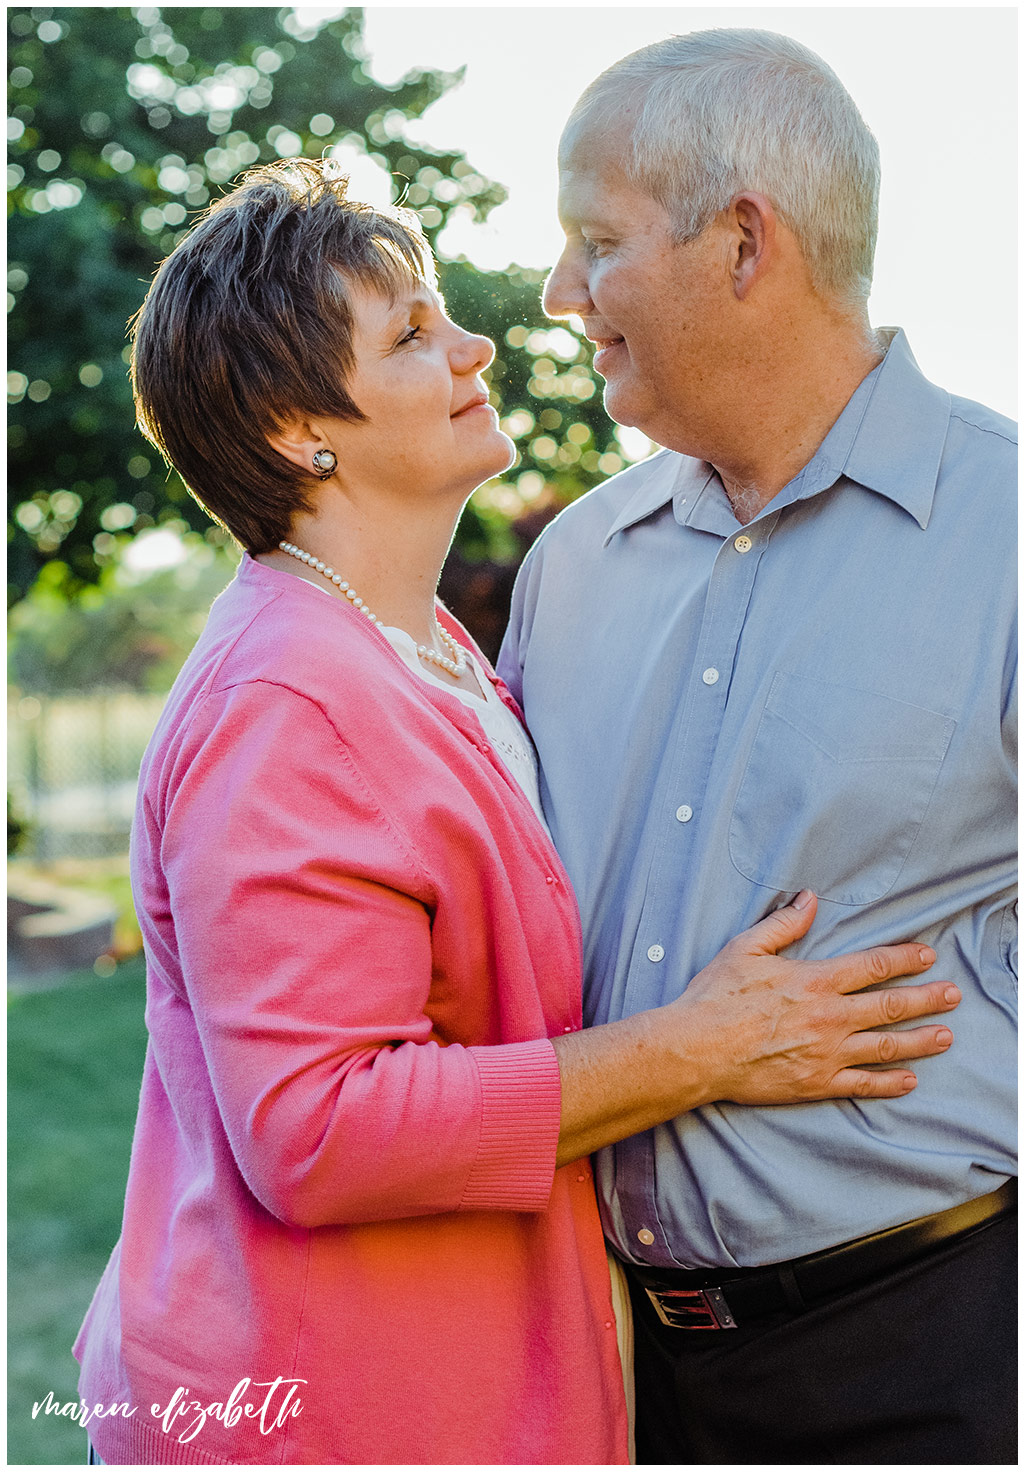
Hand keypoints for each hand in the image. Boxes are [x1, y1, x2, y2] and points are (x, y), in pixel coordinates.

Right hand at [674, 891, 959, 1104]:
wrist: (697, 1049)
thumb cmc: (716, 998)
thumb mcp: (745, 949)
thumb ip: (783, 925)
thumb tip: (809, 900)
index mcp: (815, 981)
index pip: (873, 965)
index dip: (904, 958)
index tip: (927, 956)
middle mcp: (830, 1017)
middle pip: (890, 1006)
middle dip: (926, 999)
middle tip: (953, 996)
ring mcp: (827, 1053)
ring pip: (885, 1046)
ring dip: (920, 1040)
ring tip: (945, 1036)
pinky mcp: (816, 1083)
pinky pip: (862, 1084)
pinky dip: (889, 1083)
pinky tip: (909, 1080)